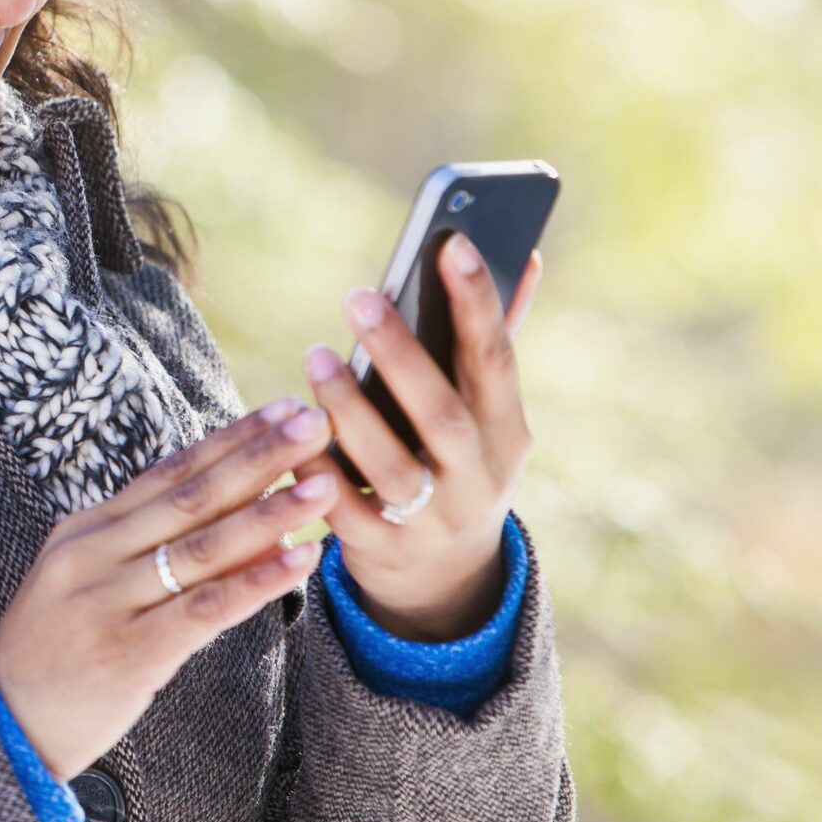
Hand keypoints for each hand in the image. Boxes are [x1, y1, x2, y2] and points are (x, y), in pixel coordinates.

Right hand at [0, 397, 343, 780]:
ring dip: (270, 513)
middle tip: (315, 422)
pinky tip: (299, 561)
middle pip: (192, 496)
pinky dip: (256, 581)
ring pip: (203, 547)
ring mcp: (110, 601)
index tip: (282, 408)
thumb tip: (238, 521)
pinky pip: (204, 609)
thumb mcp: (85, 582)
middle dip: (259, 457)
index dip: (230, 439)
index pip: (170, 472)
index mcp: (86, 529)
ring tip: (322, 486)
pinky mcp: (131, 652)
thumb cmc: (53, 653)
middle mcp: (96, 554)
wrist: (0, 721)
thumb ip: (149, 550)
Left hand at [289, 238, 541, 642]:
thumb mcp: (489, 415)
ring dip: (349, 408)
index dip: (479, 303)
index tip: (453, 244)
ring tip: (315, 354)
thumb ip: (495, 341)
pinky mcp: (384, 551)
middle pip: (440, 413)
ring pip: (390, 464)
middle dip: (400, 353)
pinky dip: (317, 471)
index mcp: (507, 431)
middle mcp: (478, 477)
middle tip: (358, 296)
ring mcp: (432, 520)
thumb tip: (530, 255)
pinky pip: (344, 511)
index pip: (496, 359)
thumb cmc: (460, 462)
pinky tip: (291, 429)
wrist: (446, 577)